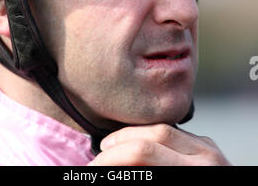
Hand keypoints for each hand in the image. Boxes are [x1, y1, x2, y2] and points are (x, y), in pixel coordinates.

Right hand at [88, 124, 231, 165]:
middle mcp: (205, 158)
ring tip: (112, 147)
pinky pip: (176, 132)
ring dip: (134, 135)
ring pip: (164, 128)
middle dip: (121, 142)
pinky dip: (153, 136)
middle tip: (101, 156)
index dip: (113, 159)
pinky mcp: (209, 145)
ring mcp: (209, 148)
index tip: (94, 167)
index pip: (144, 152)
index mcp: (193, 174)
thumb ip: (142, 176)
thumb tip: (111, 167)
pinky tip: (137, 143)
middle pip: (154, 134)